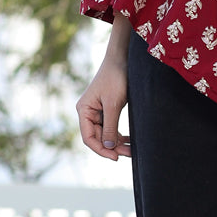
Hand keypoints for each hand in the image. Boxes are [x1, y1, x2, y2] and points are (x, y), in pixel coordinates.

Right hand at [76, 14, 132, 161]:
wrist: (122, 59)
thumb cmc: (115, 78)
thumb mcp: (113, 104)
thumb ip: (111, 126)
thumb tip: (108, 147)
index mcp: (83, 110)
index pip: (88, 138)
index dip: (101, 149)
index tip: (115, 157)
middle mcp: (88, 112)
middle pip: (98, 137)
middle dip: (112, 147)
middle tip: (129, 154)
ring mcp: (97, 112)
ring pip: (106, 134)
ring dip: (117, 143)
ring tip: (132, 150)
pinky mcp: (107, 110)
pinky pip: (111, 127)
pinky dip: (120, 135)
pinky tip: (129, 141)